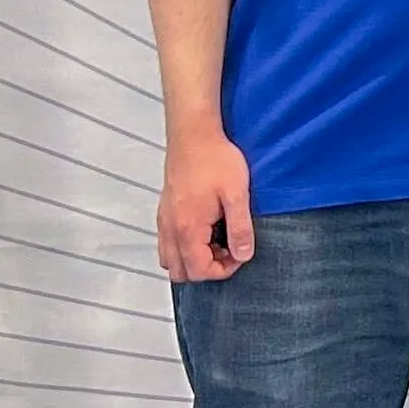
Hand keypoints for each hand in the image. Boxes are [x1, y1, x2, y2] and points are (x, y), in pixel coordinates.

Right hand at [156, 130, 254, 283]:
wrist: (194, 135)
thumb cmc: (216, 160)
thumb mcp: (237, 194)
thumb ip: (240, 228)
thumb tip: (243, 255)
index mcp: (187, 229)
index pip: (199, 271)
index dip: (224, 269)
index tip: (241, 252)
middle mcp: (170, 230)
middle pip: (180, 272)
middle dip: (207, 268)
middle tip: (229, 248)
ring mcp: (164, 221)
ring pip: (170, 260)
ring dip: (193, 259)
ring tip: (217, 239)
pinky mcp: (164, 212)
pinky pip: (167, 244)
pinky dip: (184, 248)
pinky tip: (205, 229)